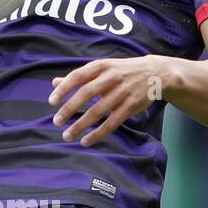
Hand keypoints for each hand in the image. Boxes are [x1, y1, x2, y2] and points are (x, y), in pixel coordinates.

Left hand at [49, 56, 171, 146]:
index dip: (64, 88)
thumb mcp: (102, 68)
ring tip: (67, 135)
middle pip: (87, 93)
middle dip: (69, 108)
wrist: (155, 73)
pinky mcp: (131, 106)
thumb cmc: (122, 71)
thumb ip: (79, 77)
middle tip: (56, 121)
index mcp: (101, 66)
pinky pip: (112, 123)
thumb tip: (54, 83)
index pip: (78, 76)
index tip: (51, 102)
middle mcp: (111, 77)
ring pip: (98, 111)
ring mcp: (122, 92)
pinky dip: (97, 133)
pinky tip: (85, 141)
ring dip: (80, 125)